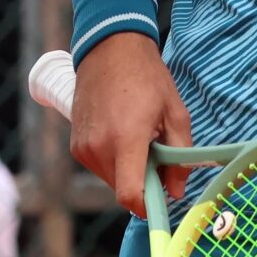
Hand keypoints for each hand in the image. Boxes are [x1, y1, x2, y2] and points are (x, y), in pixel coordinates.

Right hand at [68, 32, 193, 220]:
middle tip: (156, 155)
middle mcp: (98, 148)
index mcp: (125, 140)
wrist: (109, 48)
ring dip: (127, 171)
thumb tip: (176, 191)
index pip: (129, 195)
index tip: (161, 204)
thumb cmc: (147, 77)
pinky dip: (113, 161)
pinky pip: (98, 166)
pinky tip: (121, 134)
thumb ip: (180, 157)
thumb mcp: (176, 113)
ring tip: (138, 139)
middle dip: (142, 183)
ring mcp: (83, 146)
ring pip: (110, 179)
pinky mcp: (75, 144)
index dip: (147, 208)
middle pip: (122, 189)